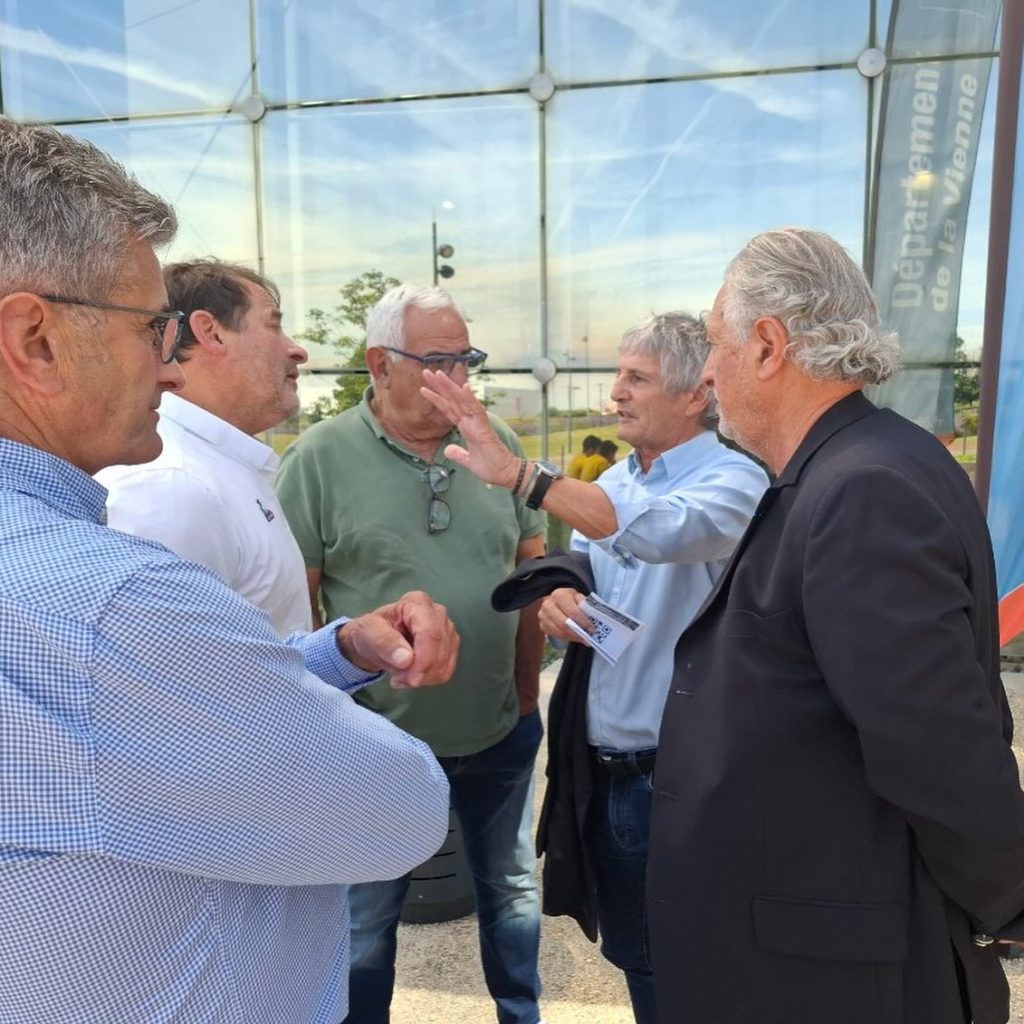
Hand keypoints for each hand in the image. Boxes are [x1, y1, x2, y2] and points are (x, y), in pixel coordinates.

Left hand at [337, 590, 459, 687]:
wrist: (375, 639)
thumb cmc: (372, 631)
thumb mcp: (368, 632)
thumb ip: (385, 642)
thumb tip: (406, 659)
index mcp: (418, 603)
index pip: (430, 634)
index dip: (423, 660)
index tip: (409, 678)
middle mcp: (437, 613)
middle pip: (439, 650)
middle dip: (419, 672)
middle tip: (397, 678)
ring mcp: (447, 630)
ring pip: (444, 663)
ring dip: (422, 677)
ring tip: (400, 675)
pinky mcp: (449, 647)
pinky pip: (445, 671)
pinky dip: (428, 679)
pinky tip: (411, 675)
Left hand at [419, 369, 520, 487]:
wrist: (504, 475)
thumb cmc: (490, 467)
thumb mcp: (468, 461)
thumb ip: (458, 454)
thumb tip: (447, 450)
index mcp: (467, 428)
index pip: (449, 409)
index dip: (436, 398)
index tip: (423, 388)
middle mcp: (471, 422)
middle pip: (453, 400)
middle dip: (440, 386)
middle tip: (426, 371)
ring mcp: (478, 423)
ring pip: (462, 401)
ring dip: (450, 387)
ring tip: (438, 374)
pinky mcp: (484, 429)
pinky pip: (477, 411)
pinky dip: (470, 399)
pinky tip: (464, 387)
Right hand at [538, 587, 591, 643]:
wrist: (556, 601)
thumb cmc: (570, 600)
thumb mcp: (578, 597)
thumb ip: (584, 605)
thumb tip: (592, 618)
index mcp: (559, 595)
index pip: (572, 611)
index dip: (582, 621)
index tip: (592, 629)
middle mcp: (548, 604)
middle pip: (563, 623)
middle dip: (577, 632)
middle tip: (588, 638)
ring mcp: (543, 615)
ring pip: (559, 631)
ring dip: (573, 637)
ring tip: (583, 639)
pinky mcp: (542, 625)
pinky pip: (556, 635)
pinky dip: (567, 638)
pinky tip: (575, 638)